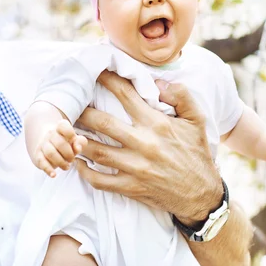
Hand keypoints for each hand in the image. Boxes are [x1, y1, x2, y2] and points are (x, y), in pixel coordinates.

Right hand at [32, 120, 86, 177]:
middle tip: (71, 160)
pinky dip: (48, 169)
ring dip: (61, 162)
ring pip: (51, 153)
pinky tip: (54, 175)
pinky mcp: (38, 155)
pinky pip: (41, 162)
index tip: (74, 140)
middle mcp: (50, 134)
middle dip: (69, 154)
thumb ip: (80, 142)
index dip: (70, 134)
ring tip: (66, 166)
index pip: (63, 126)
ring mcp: (43, 144)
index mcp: (60, 128)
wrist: (47, 141)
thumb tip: (77, 148)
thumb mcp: (75, 140)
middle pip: (60, 143)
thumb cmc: (65, 142)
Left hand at [75, 70, 222, 226]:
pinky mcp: (131, 187)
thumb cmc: (197, 153)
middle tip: (69, 101)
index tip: (94, 71)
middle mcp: (143, 144)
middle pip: (103, 123)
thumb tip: (158, 82)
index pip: (126, 95)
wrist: (202, 194)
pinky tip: (76, 161)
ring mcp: (135, 168)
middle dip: (82, 110)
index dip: (108, 80)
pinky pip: (100, 180)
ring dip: (77, 139)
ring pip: (96, 152)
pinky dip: (84, 172)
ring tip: (64, 130)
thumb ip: (181, 95)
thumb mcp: (197, 120)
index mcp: (157, 124)